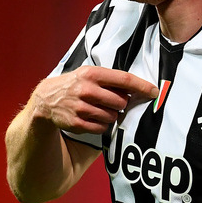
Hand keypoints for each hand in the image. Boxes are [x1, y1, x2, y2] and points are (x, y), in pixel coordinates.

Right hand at [30, 66, 156, 135]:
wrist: (46, 100)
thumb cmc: (74, 85)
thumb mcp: (88, 74)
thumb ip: (110, 80)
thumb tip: (137, 89)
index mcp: (92, 74)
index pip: (124, 79)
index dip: (142, 86)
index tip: (155, 91)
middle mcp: (87, 90)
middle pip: (121, 102)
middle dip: (121, 104)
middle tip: (112, 101)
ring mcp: (81, 107)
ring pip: (112, 116)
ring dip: (111, 115)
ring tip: (98, 109)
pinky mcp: (77, 123)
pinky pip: (102, 128)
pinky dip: (101, 125)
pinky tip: (92, 117)